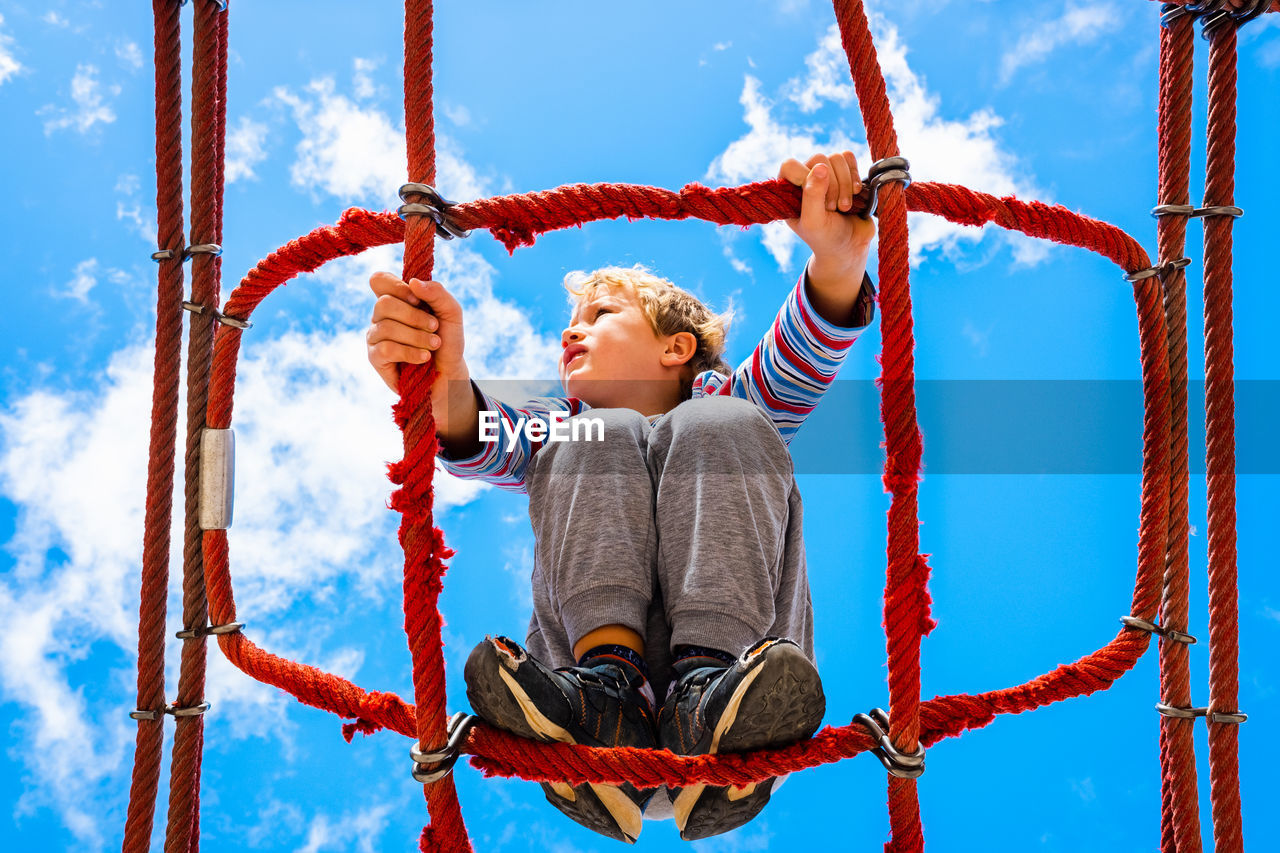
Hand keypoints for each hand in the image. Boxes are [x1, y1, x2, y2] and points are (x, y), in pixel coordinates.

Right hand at [366, 272, 466, 393]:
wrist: (449, 372)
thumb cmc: (447, 340)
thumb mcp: (451, 312)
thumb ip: (437, 292)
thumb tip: (413, 282)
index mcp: (397, 300)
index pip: (379, 280)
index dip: (396, 286)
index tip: (418, 300)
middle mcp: (381, 316)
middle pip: (384, 303)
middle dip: (414, 316)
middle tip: (434, 327)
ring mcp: (376, 336)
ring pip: (387, 327)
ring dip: (417, 337)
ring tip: (433, 345)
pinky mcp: (376, 357)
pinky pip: (386, 349)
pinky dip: (410, 352)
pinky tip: (423, 357)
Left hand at [778, 152, 876, 275]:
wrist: (850, 246)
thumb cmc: (825, 238)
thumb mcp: (813, 222)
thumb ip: (812, 195)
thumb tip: (820, 166)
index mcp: (788, 189)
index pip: (790, 165)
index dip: (805, 179)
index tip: (818, 202)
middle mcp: (805, 177)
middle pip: (819, 159)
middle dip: (832, 186)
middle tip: (833, 208)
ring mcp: (826, 173)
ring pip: (836, 158)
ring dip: (845, 184)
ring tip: (844, 206)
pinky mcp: (845, 172)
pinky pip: (849, 157)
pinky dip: (855, 175)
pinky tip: (855, 193)